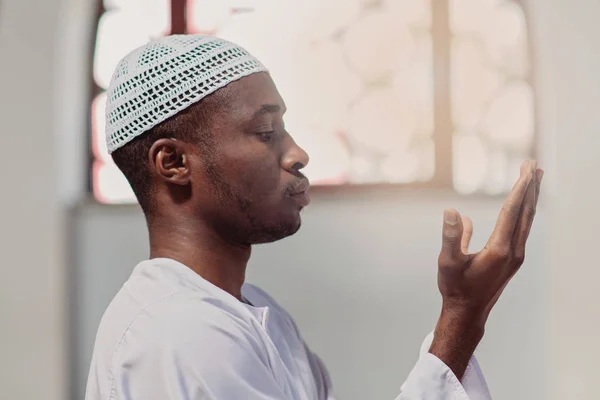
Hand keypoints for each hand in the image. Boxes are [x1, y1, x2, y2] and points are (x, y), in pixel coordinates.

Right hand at [429, 159, 542, 378]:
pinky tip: (518, 207)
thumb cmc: (455, 288)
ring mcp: (515, 256)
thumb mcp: (448, 263)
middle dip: (530, 187)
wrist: (467, 313)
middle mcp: (513, 251)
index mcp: (499, 249)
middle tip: (534, 165)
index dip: (520, 189)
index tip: (527, 170)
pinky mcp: (512, 259)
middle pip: (525, 212)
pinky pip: (522, 229)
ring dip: (531, 199)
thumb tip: (452, 211)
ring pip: (527, 221)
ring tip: (534, 180)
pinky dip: (524, 212)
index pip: (512, 211)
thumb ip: (451, 237)